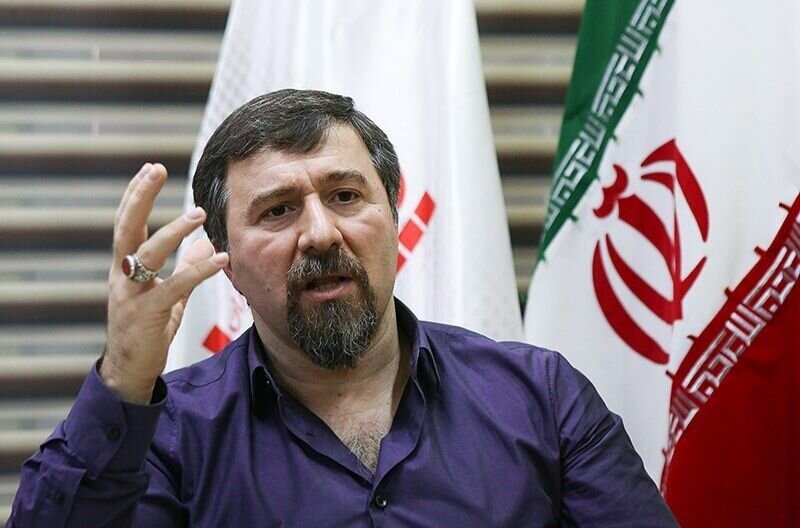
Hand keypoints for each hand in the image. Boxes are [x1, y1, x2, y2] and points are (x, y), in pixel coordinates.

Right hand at [100, 163, 228, 403]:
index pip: (127, 222)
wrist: (129, 370)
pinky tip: (220, 258)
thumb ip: (185, 267)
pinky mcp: (146, 314)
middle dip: (139, 196)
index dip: (135, 195)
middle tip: (156, 169)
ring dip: (174, 231)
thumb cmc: (146, 330)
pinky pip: (174, 287)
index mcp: (123, 267)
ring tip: (199, 214)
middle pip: (126, 227)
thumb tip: (206, 242)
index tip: (149, 168)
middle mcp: (121, 275)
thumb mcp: (168, 294)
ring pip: (148, 253)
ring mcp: (130, 294)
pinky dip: (198, 271)